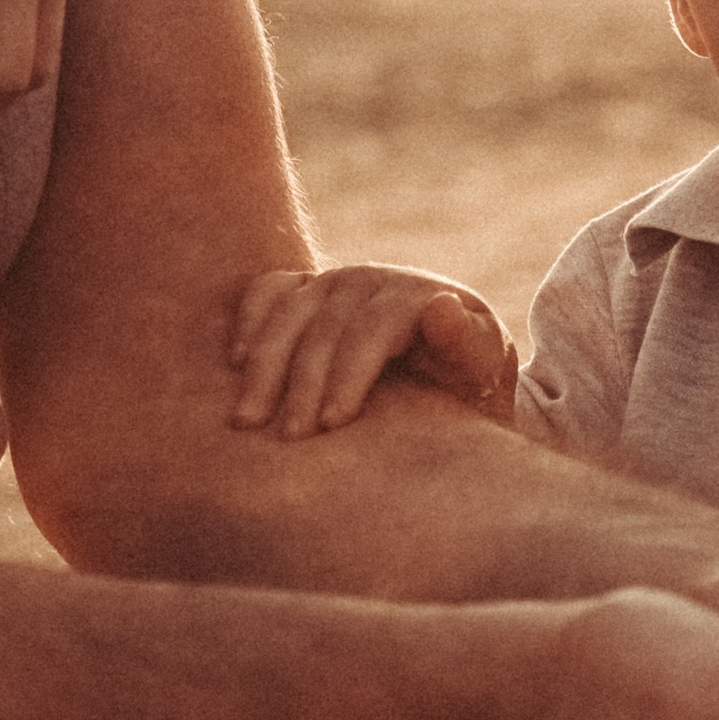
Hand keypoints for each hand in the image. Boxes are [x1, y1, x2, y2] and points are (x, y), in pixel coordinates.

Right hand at [231, 263, 518, 436]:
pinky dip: (248, 321)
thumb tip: (441, 309)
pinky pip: (267, 292)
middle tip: (289, 438)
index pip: (374, 328)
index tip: (332, 424)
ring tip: (247, 420)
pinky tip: (234, 362)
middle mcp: (372, 280)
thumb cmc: (470, 387)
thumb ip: (470, 345)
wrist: (450, 377)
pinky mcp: (307, 291)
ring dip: (263, 365)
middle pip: (325, 325)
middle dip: (302, 383)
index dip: (350, 373)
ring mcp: (334, 282)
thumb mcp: (484, 375)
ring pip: (288, 312)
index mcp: (418, 296)